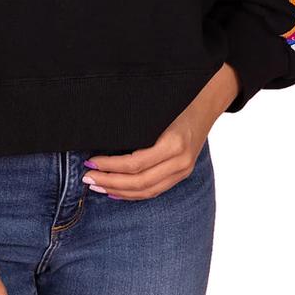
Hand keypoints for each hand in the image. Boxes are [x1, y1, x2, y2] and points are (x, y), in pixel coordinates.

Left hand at [80, 62, 239, 200]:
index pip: (135, 164)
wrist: (206, 103)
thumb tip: (101, 136)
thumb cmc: (176, 101)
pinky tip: (117, 192)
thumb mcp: (156, 110)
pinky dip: (134, 194)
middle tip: (88, 178)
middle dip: (110, 182)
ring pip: (147, 191)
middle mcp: (180, 161)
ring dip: (119, 191)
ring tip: (97, 186)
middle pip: (140, 182)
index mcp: (173, 143)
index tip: (90, 162)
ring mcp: (183, 170)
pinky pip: (155, 190)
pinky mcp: (182, 174)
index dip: (110, 166)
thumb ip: (135, 126)